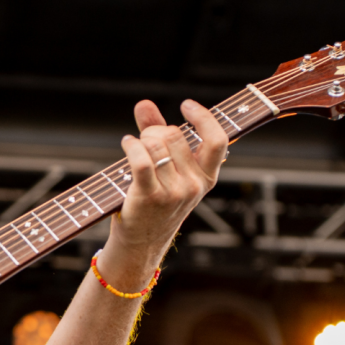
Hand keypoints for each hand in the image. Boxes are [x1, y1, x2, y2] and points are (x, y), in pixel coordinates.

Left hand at [106, 98, 227, 277]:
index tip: (186, 105)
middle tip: (144, 139)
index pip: (217, 140)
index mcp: (206, 178)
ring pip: (155, 144)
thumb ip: (158, 134)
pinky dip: (131, 146)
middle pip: (174, 135)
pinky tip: (127, 143)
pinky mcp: (150, 197)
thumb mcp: (167, 170)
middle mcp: (194, 185)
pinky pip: (141, 159)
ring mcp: (174, 193)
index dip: (204, 118)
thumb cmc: (154, 201)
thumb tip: (144, 103)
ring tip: (133, 147)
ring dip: (139, 140)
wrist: (141, 241)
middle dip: (154, 130)